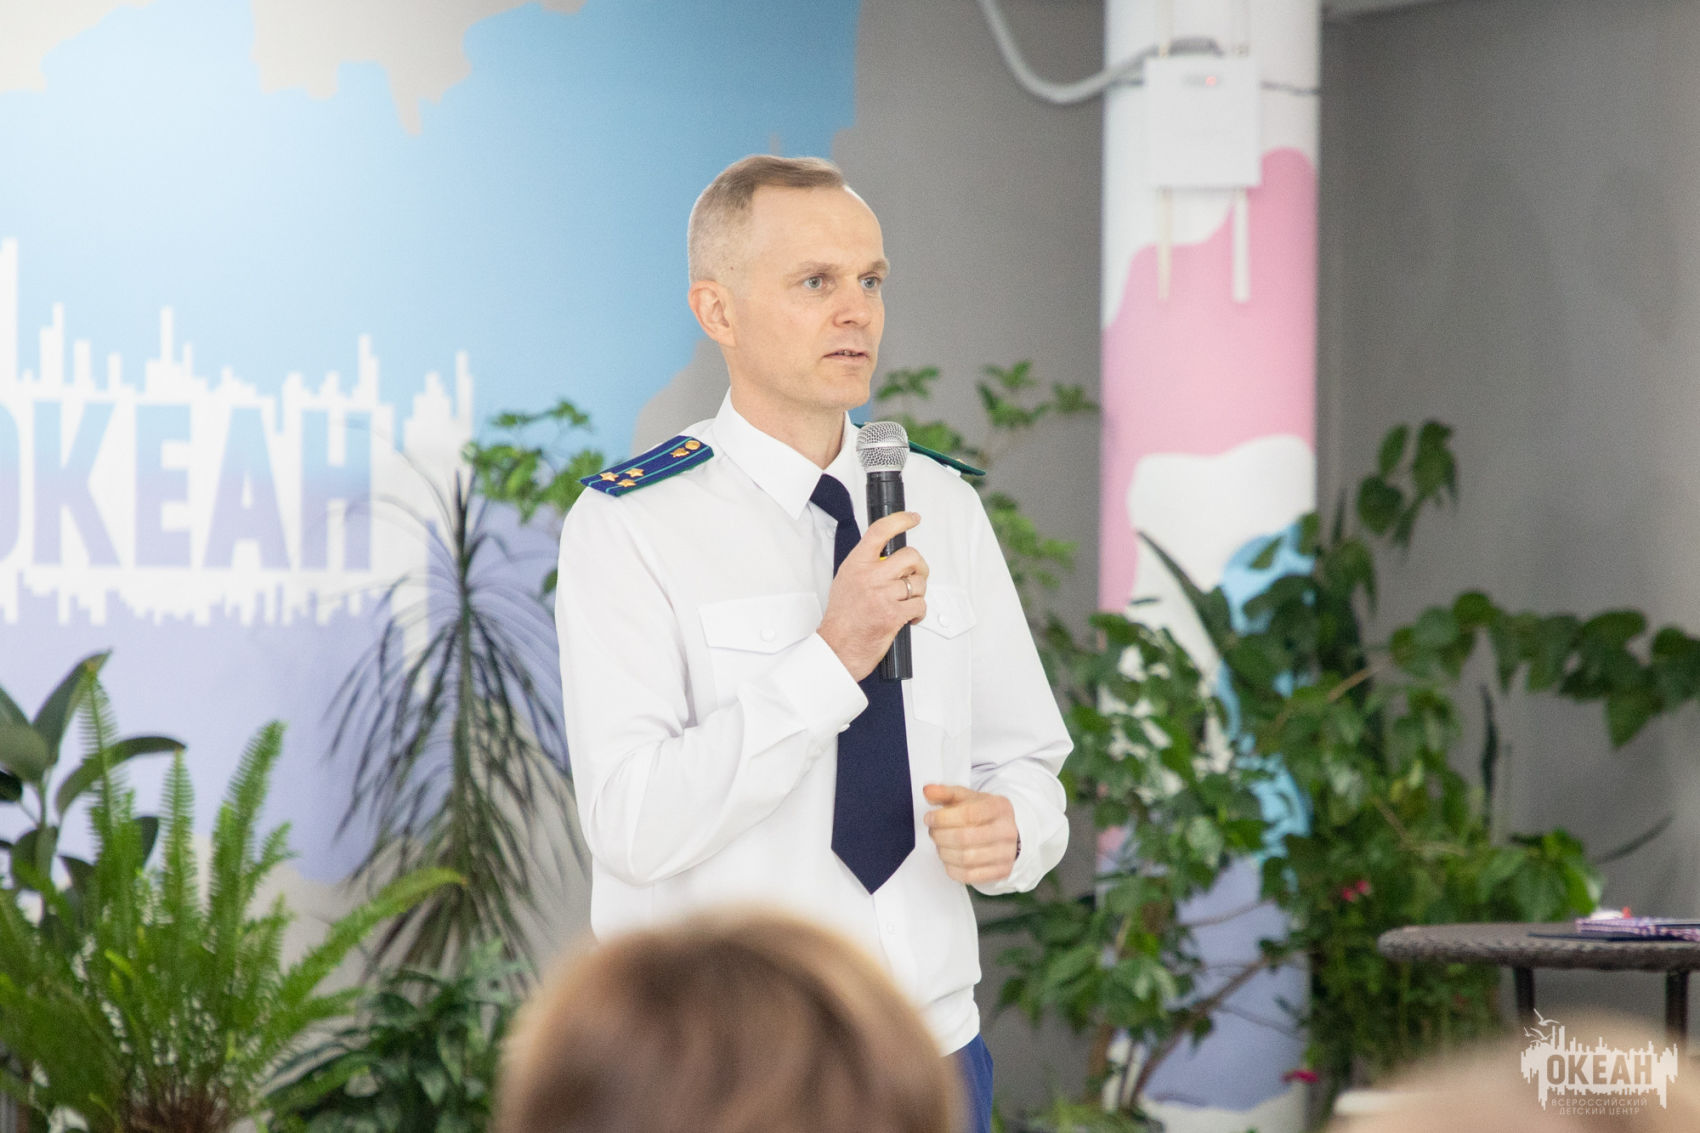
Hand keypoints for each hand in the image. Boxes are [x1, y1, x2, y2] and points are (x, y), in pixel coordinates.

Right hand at [818, 512, 928, 680]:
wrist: (837, 647)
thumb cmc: (841, 618)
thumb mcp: (846, 580)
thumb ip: (866, 565)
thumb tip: (887, 556)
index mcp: (857, 564)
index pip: (880, 531)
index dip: (901, 520)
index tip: (913, 518)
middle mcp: (870, 576)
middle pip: (910, 556)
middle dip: (920, 566)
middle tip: (916, 574)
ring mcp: (883, 595)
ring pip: (918, 583)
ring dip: (918, 593)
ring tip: (906, 602)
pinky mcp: (894, 615)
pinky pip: (920, 605)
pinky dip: (919, 612)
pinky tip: (909, 616)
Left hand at [922, 784, 1017, 883]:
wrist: (1007, 832)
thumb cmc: (983, 815)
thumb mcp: (966, 798)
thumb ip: (945, 793)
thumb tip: (927, 791)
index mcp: (999, 807)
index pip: (968, 814)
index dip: (942, 818)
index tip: (929, 818)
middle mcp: (1006, 830)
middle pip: (964, 838)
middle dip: (940, 836)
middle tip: (933, 832)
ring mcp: (1006, 853)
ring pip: (966, 858)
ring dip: (944, 852)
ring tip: (940, 845)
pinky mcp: (1001, 871)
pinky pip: (969, 876)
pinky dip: (952, 869)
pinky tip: (949, 859)